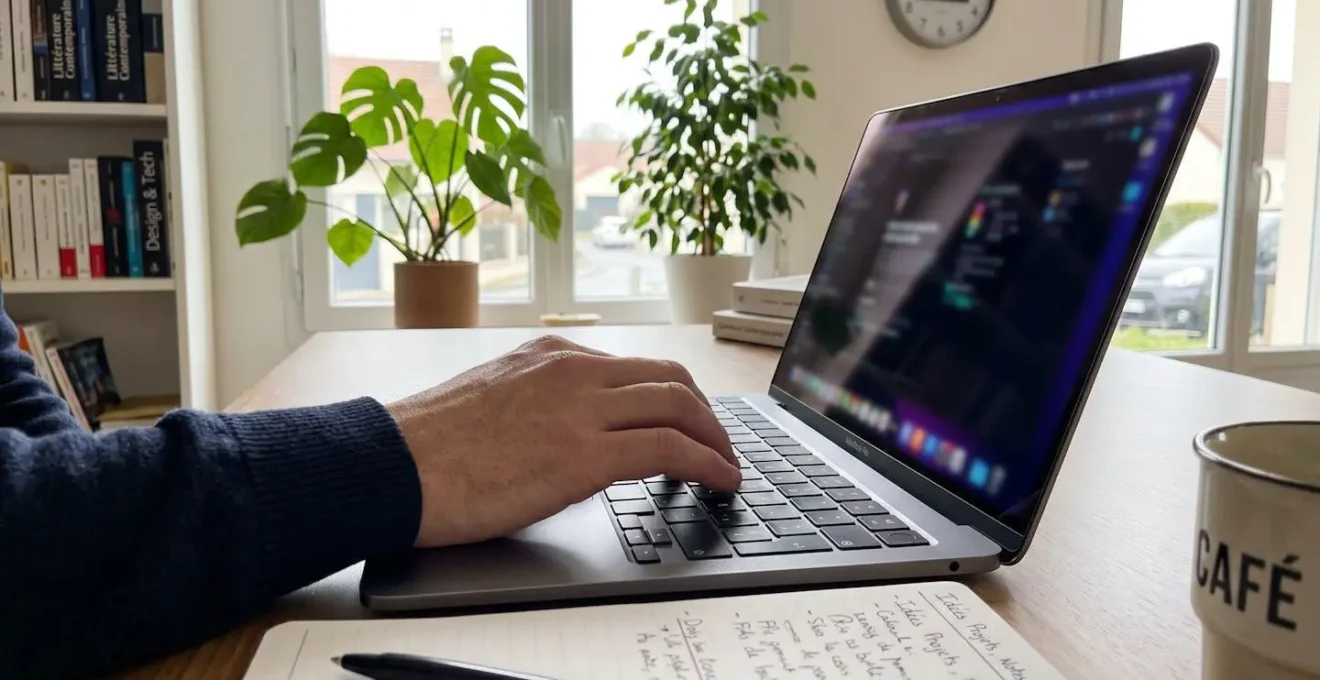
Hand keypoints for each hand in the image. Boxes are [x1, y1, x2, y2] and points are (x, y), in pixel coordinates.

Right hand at [387, 334, 740, 547]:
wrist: (389, 466)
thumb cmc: (427, 446)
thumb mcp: (491, 397)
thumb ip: (538, 402)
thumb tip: (570, 433)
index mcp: (549, 354)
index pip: (632, 366)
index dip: (673, 396)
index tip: (687, 420)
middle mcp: (572, 370)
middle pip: (668, 379)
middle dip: (706, 413)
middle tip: (719, 443)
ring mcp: (580, 408)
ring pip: (679, 406)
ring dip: (716, 438)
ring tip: (727, 466)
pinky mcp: (584, 455)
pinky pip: (670, 449)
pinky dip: (708, 463)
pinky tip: (720, 480)